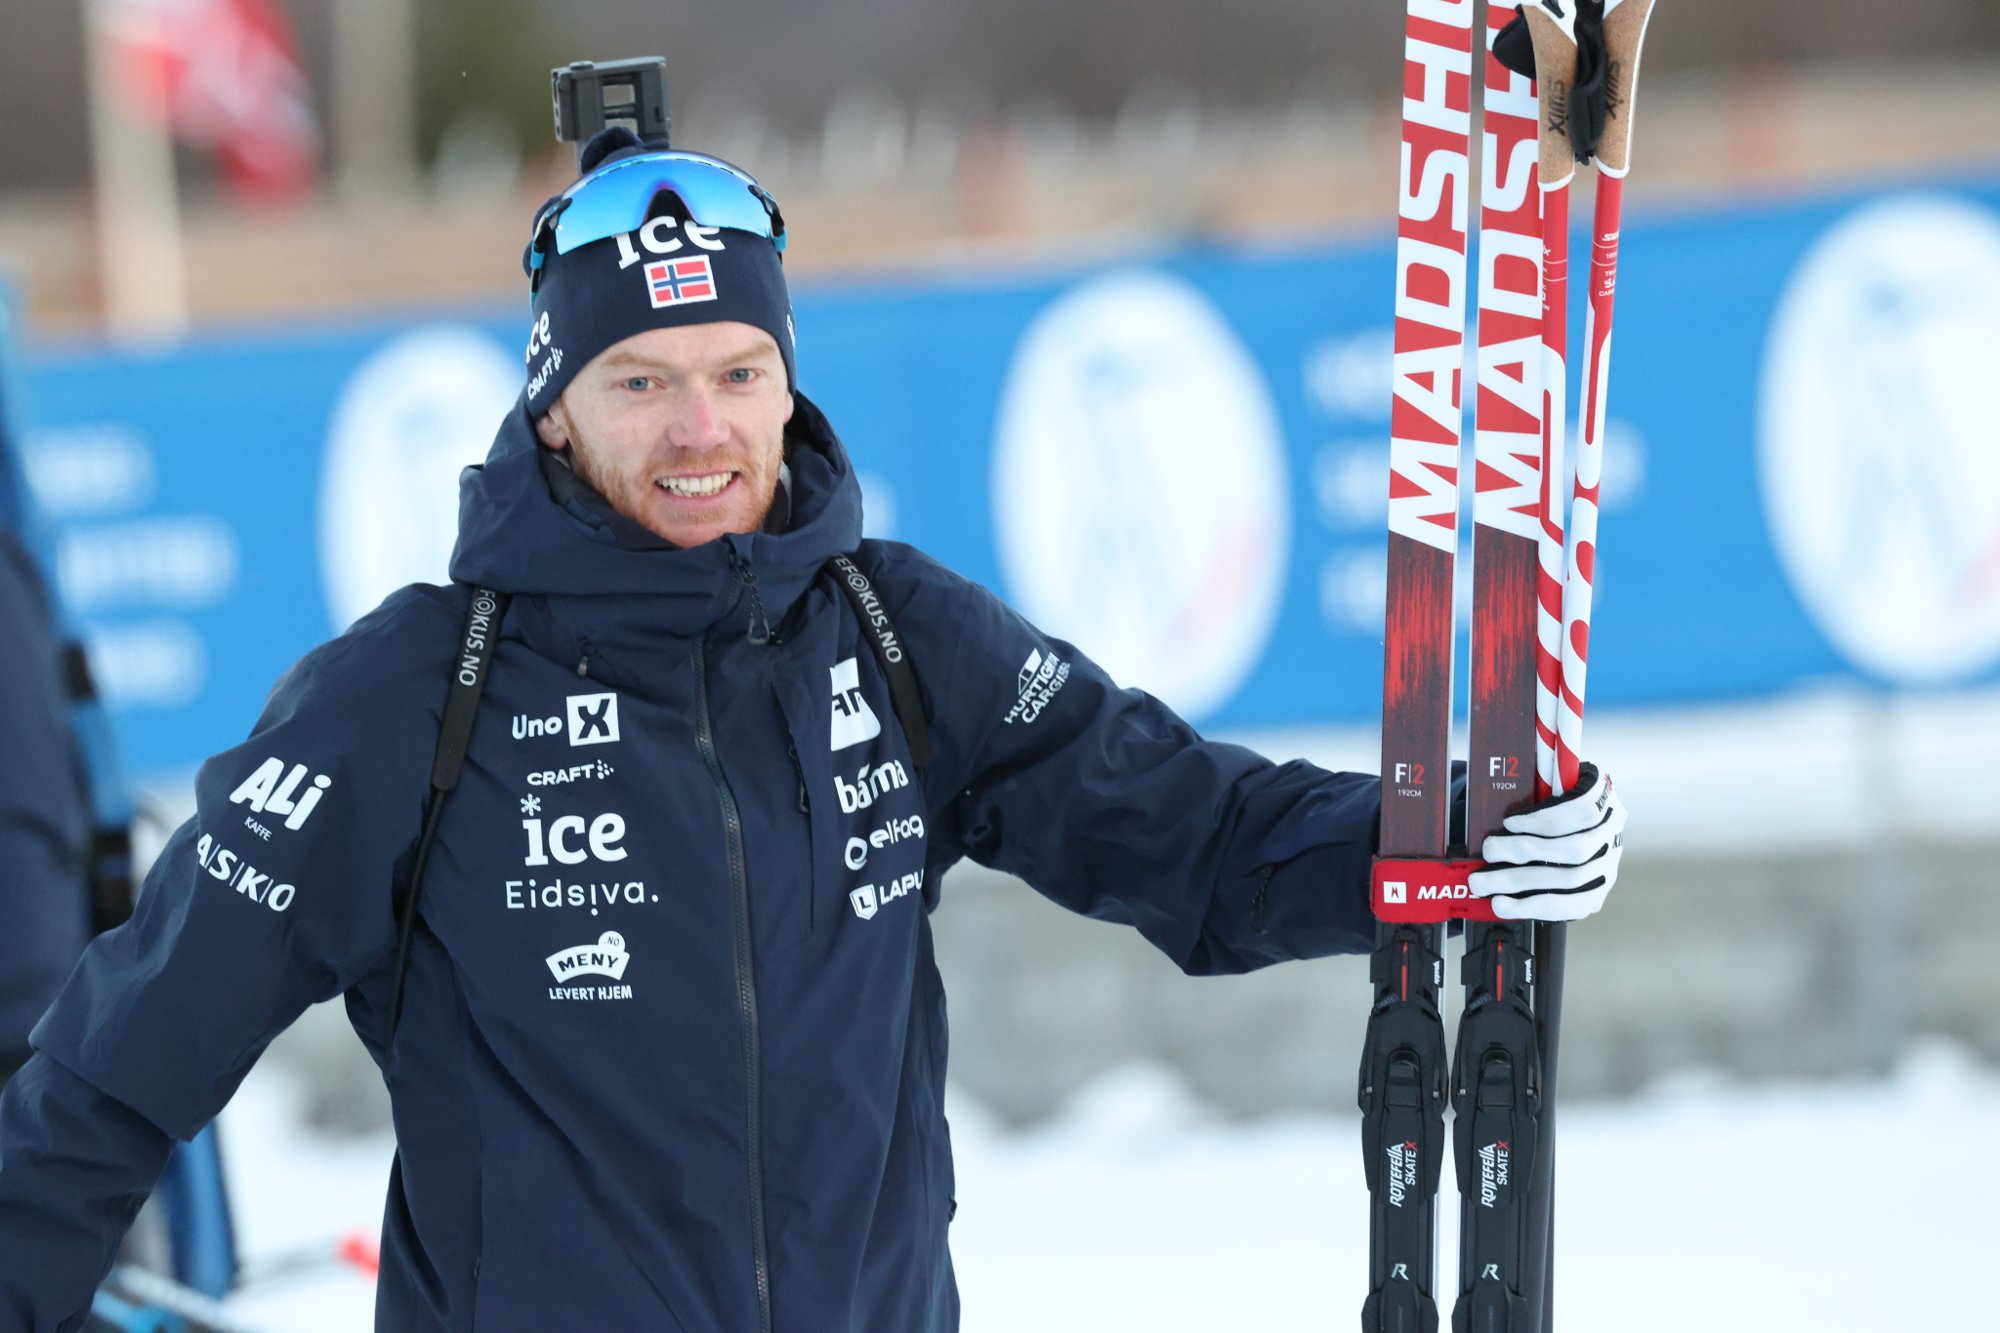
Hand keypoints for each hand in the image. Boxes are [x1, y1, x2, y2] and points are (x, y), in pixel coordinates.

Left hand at [1468, 762, 1625, 921]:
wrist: (1577, 829)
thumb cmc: (1553, 805)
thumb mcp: (1550, 785)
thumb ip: (1535, 790)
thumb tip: (1495, 810)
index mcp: (1602, 797)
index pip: (1584, 809)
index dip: (1545, 818)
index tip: (1510, 823)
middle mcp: (1612, 833)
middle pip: (1574, 849)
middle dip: (1524, 851)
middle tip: (1488, 852)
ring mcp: (1609, 865)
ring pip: (1570, 879)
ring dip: (1520, 883)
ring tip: (1485, 883)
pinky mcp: (1598, 892)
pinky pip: (1571, 906)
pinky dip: (1533, 906)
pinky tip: (1504, 905)